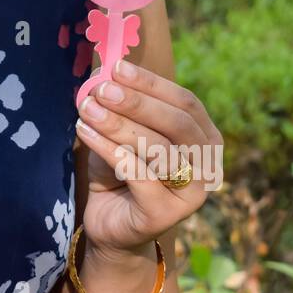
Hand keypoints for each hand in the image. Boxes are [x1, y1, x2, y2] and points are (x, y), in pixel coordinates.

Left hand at [74, 58, 222, 258]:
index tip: (117, 68)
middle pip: (178, 124)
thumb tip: (102, 68)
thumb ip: (118, 103)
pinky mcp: (166, 214)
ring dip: (118, 125)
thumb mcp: (120, 131)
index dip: (152, 83)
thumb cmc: (121, 171)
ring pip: (157, 149)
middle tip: (102, 89)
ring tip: (86, 109)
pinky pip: (138, 174)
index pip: (186, 102)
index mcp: (205, 138)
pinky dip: (109, 150)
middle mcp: (208, 165)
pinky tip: (84, 133)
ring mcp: (192, 193)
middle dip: (138, 103)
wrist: (111, 224)